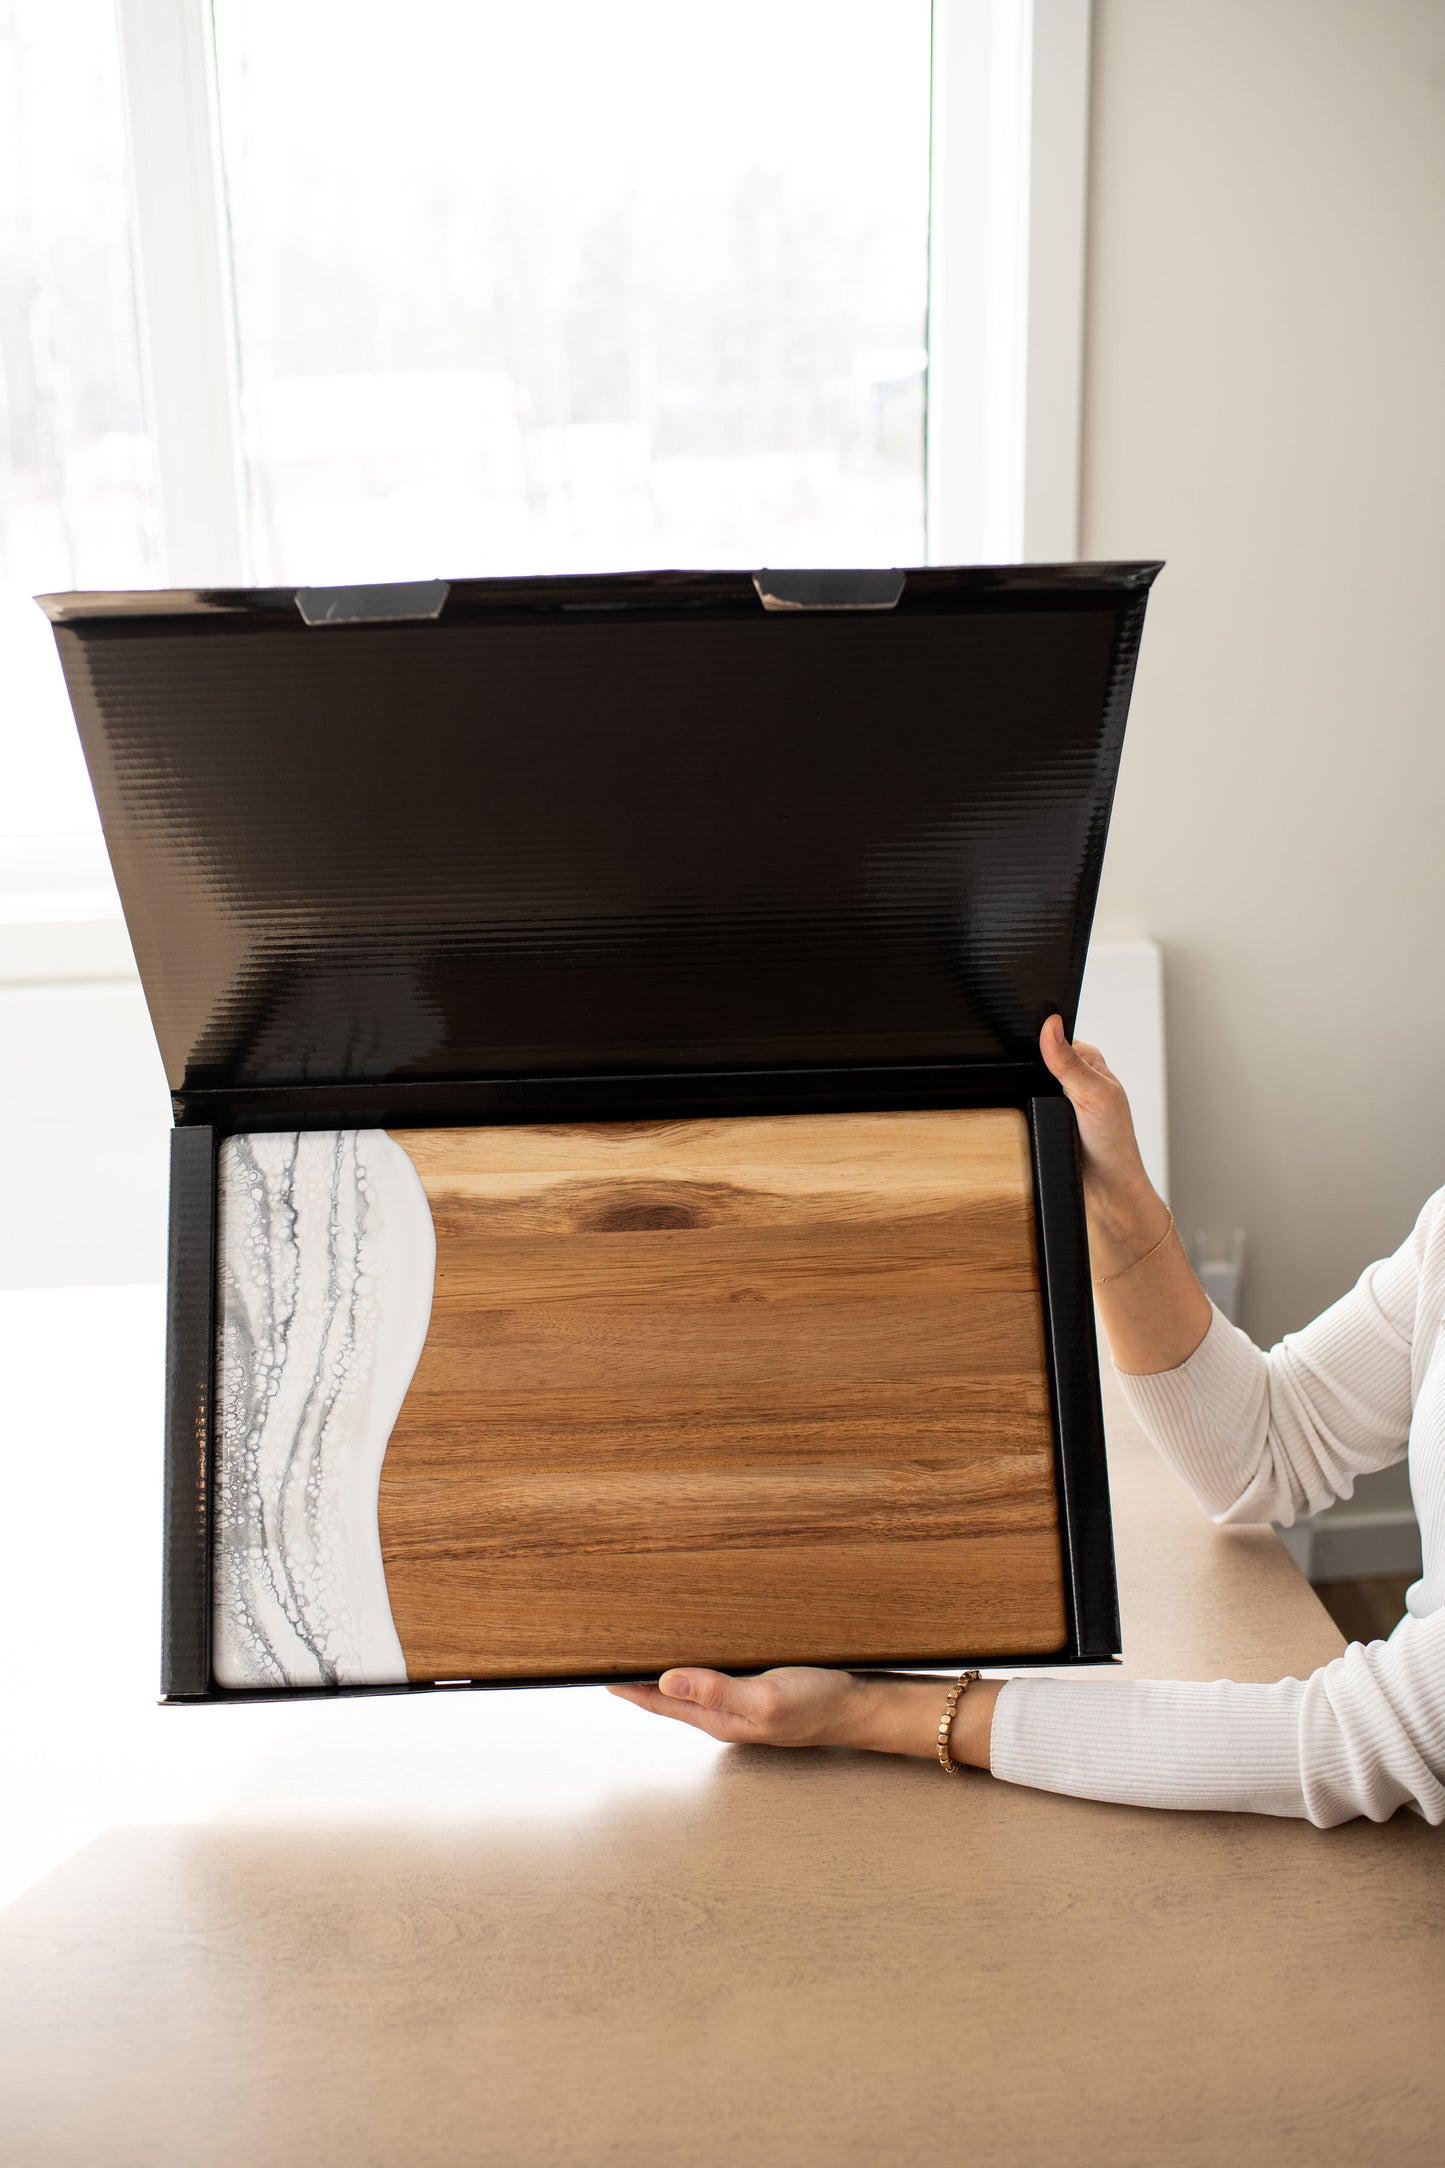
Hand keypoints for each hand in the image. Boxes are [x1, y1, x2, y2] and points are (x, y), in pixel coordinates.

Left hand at [608, 1666, 999, 1767]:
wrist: (864, 1708)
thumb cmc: (819, 1706)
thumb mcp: (767, 1697)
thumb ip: (717, 1689)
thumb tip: (667, 1678)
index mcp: (718, 1719)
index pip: (658, 1702)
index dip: (626, 1686)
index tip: (594, 1670)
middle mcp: (724, 1714)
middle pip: (668, 1696)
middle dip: (638, 1677)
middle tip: (607, 1653)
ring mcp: (742, 1703)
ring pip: (690, 1686)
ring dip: (664, 1670)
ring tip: (638, 1649)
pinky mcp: (759, 1689)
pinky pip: (716, 1676)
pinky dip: (697, 1662)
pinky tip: (697, 1648)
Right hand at [1039, 1013, 1165, 1269]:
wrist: (1104, 1194)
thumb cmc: (1114, 1145)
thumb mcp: (1094, 1095)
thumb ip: (1070, 1062)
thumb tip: (1050, 1024)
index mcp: (1088, 1062)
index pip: (1054, 1034)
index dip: (1038, 1034)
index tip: (1022, 1037)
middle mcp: (1070, 1078)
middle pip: (1033, 1058)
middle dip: (1024, 1065)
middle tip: (1028, 1080)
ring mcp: (1053, 1101)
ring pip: (1021, 1083)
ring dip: (1017, 1090)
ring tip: (1028, 1103)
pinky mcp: (1038, 1121)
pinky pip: (1016, 1107)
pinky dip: (1014, 1110)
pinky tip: (1018, 1116)